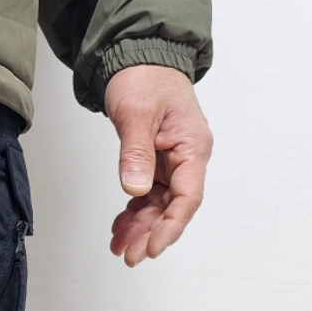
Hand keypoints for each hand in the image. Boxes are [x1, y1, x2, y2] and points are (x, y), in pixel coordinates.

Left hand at [105, 64, 211, 265]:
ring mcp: (172, 160)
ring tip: (119, 247)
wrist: (138, 55)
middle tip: (130, 255)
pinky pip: (148, 192)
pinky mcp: (156, 159)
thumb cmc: (144, 77)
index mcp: (192, 147)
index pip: (187, 197)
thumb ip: (136, 153)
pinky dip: (134, 210)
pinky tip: (120, 226)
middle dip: (151, 233)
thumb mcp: (136, 113)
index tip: (153, 247)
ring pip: (159, 203)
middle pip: (173, 206)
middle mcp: (187, 157)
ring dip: (140, 226)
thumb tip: (134, 189)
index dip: (171, 227)